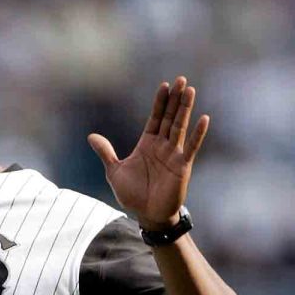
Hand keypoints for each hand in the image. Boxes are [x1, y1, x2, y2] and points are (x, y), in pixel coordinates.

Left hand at [87, 76, 209, 229]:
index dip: (159, 102)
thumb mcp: (114, 171)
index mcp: (147, 144)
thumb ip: (105, 152)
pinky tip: (204, 118)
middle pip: (169, 117)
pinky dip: (197, 133)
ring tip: (190, 90)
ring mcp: (174, 155)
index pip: (155, 118)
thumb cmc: (132, 194)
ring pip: (180, 127)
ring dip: (185, 109)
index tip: (164, 85)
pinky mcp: (182, 166)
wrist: (146, 214)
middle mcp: (162, 146)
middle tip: (181, 80)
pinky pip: (191, 147)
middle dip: (175, 99)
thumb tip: (91, 136)